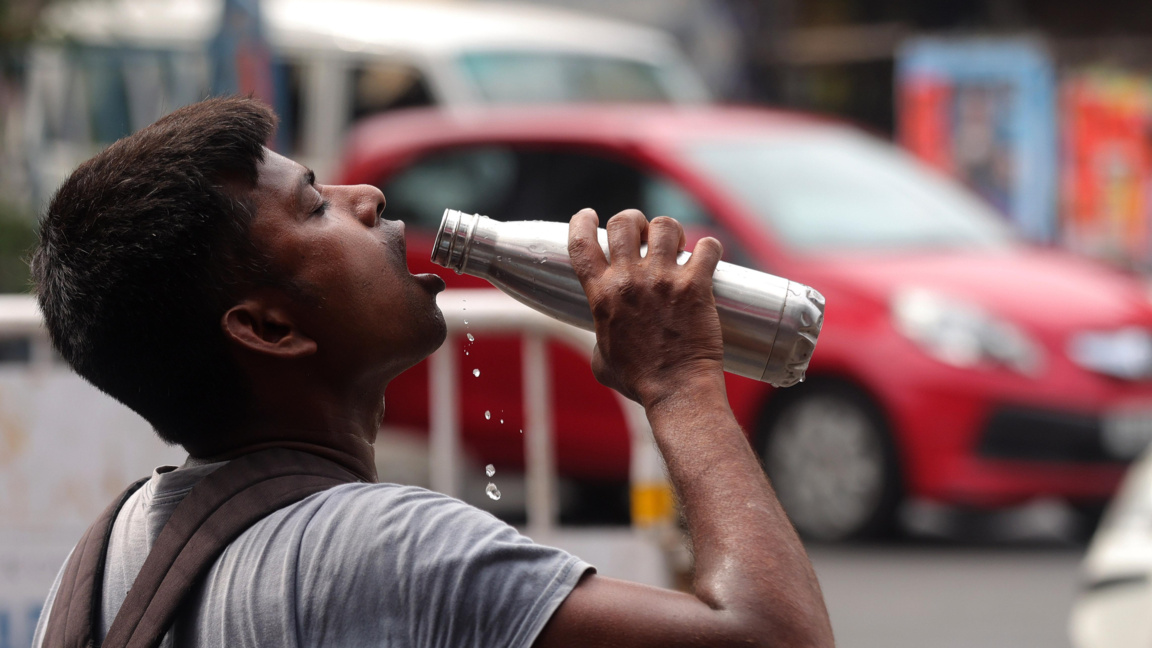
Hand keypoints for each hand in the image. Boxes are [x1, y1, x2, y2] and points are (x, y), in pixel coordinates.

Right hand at [568, 209, 725, 407]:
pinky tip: (708, 257)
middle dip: (635, 221)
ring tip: (678, 246)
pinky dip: (709, 248)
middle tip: (645, 236)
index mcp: (601, 295)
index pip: (580, 243)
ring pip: (665, 226)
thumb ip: (599, 335)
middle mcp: (629, 281)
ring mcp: (663, 280)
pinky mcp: (695, 286)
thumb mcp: (601, 359)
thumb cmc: (639, 380)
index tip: (589, 216)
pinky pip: (707, 247)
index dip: (581, 222)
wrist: (677, 392)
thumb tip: (604, 333)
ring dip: (672, 232)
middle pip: (624, 222)